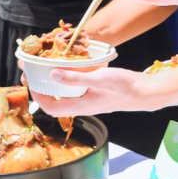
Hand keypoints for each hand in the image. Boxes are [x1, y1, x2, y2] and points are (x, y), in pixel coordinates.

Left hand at [30, 67, 162, 116]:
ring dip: (56, 86)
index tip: (31, 83)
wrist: (146, 92)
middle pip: (58, 103)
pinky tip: (73, 71)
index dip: (38, 97)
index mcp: (82, 106)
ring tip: (50, 71)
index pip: (52, 108)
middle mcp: (84, 106)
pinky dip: (70, 83)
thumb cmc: (125, 87)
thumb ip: (75, 78)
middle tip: (36, 75)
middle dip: (44, 90)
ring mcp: (92, 102)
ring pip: (67, 98)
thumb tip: (53, 74)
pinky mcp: (98, 96)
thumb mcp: (98, 79)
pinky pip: (77, 92)